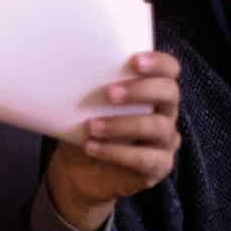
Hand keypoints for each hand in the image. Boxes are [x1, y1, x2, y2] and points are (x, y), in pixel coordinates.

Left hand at [46, 51, 181, 230]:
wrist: (78, 170)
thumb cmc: (84, 127)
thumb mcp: (83, 103)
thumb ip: (85, 84)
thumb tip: (60, 61)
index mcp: (152, 90)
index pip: (169, 69)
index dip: (158, 63)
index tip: (134, 61)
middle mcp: (165, 112)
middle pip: (169, 93)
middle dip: (141, 90)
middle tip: (109, 93)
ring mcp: (165, 140)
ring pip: (157, 127)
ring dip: (122, 124)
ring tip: (92, 126)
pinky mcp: (159, 166)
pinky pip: (146, 159)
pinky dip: (117, 152)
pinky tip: (91, 147)